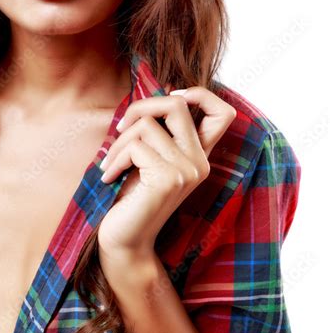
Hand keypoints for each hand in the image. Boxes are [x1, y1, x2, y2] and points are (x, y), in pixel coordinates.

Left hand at [97, 87, 236, 259]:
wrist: (125, 241)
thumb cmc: (131, 196)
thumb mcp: (148, 157)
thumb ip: (158, 131)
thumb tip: (153, 91)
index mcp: (199, 155)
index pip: (223, 112)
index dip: (200, 94)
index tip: (169, 98)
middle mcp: (199, 162)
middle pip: (177, 104)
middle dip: (140, 106)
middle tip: (120, 129)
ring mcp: (187, 170)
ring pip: (147, 124)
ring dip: (118, 141)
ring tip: (110, 162)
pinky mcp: (168, 179)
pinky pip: (135, 146)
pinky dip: (114, 158)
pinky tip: (109, 176)